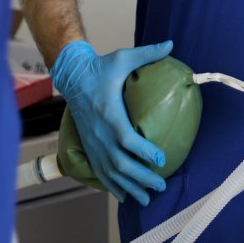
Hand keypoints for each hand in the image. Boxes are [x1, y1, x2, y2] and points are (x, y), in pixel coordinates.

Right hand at [50, 40, 173, 204]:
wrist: (72, 76)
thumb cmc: (100, 68)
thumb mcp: (123, 57)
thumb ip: (147, 52)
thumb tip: (171, 44)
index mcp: (109, 114)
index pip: (127, 139)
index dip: (143, 152)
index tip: (161, 159)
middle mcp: (100, 133)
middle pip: (120, 163)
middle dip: (141, 177)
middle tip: (160, 185)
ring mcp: (93, 142)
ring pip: (110, 172)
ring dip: (129, 186)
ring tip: (147, 198)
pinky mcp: (89, 145)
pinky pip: (100, 171)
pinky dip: (112, 186)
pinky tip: (125, 196)